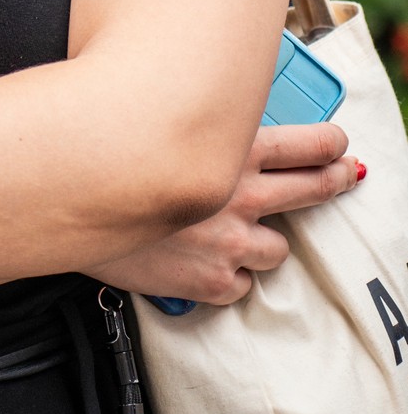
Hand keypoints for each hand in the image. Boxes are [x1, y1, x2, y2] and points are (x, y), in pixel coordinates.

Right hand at [99, 123, 361, 305]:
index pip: (307, 146)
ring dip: (263, 242)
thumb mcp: (162, 127)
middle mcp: (240, 194)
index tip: (339, 146)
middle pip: (312, 190)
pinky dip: (227, 276)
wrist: (69, 201)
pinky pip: (240, 285)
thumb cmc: (108, 156)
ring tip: (238, 234)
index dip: (331, 146)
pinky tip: (203, 262)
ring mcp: (230, 242)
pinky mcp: (214, 281)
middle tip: (345, 176)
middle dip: (334, 182)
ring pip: (278, 249)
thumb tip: (224, 128)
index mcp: (231, 150)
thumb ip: (203, 131)